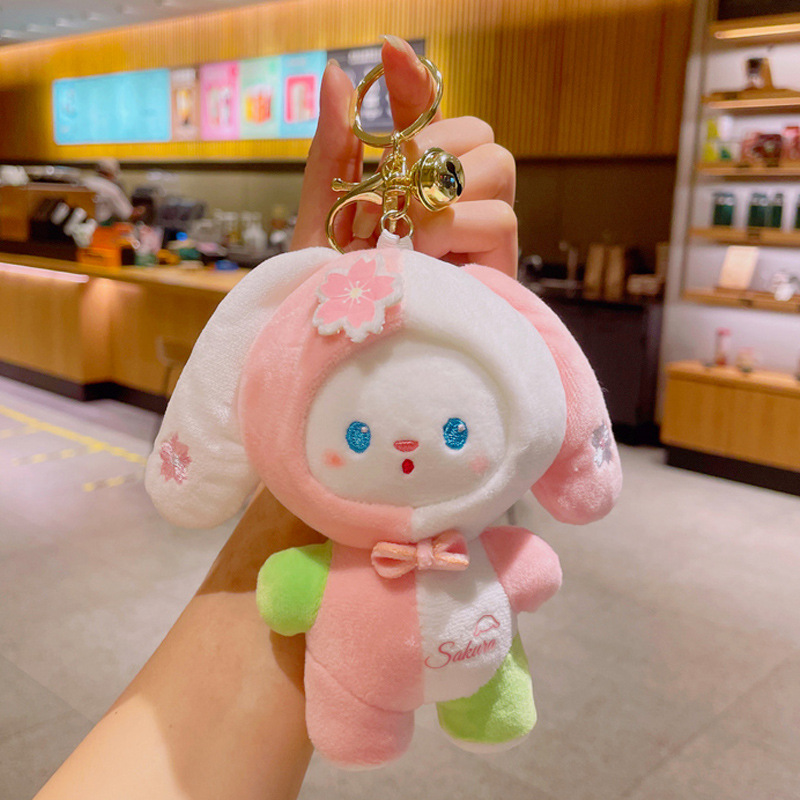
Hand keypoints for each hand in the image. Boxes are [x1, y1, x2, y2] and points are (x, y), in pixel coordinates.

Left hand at [292, 36, 517, 277]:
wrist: (343, 356)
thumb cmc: (333, 294)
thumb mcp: (323, 218)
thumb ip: (334, 150)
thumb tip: (338, 76)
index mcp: (410, 185)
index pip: (427, 117)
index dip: (413, 83)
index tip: (386, 54)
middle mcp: (451, 203)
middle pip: (478, 132)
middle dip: (436, 144)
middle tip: (393, 185)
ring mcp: (477, 236)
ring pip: (499, 164)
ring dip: (447, 189)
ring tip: (406, 231)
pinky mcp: (497, 271)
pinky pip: (501, 218)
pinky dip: (460, 226)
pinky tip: (427, 253)